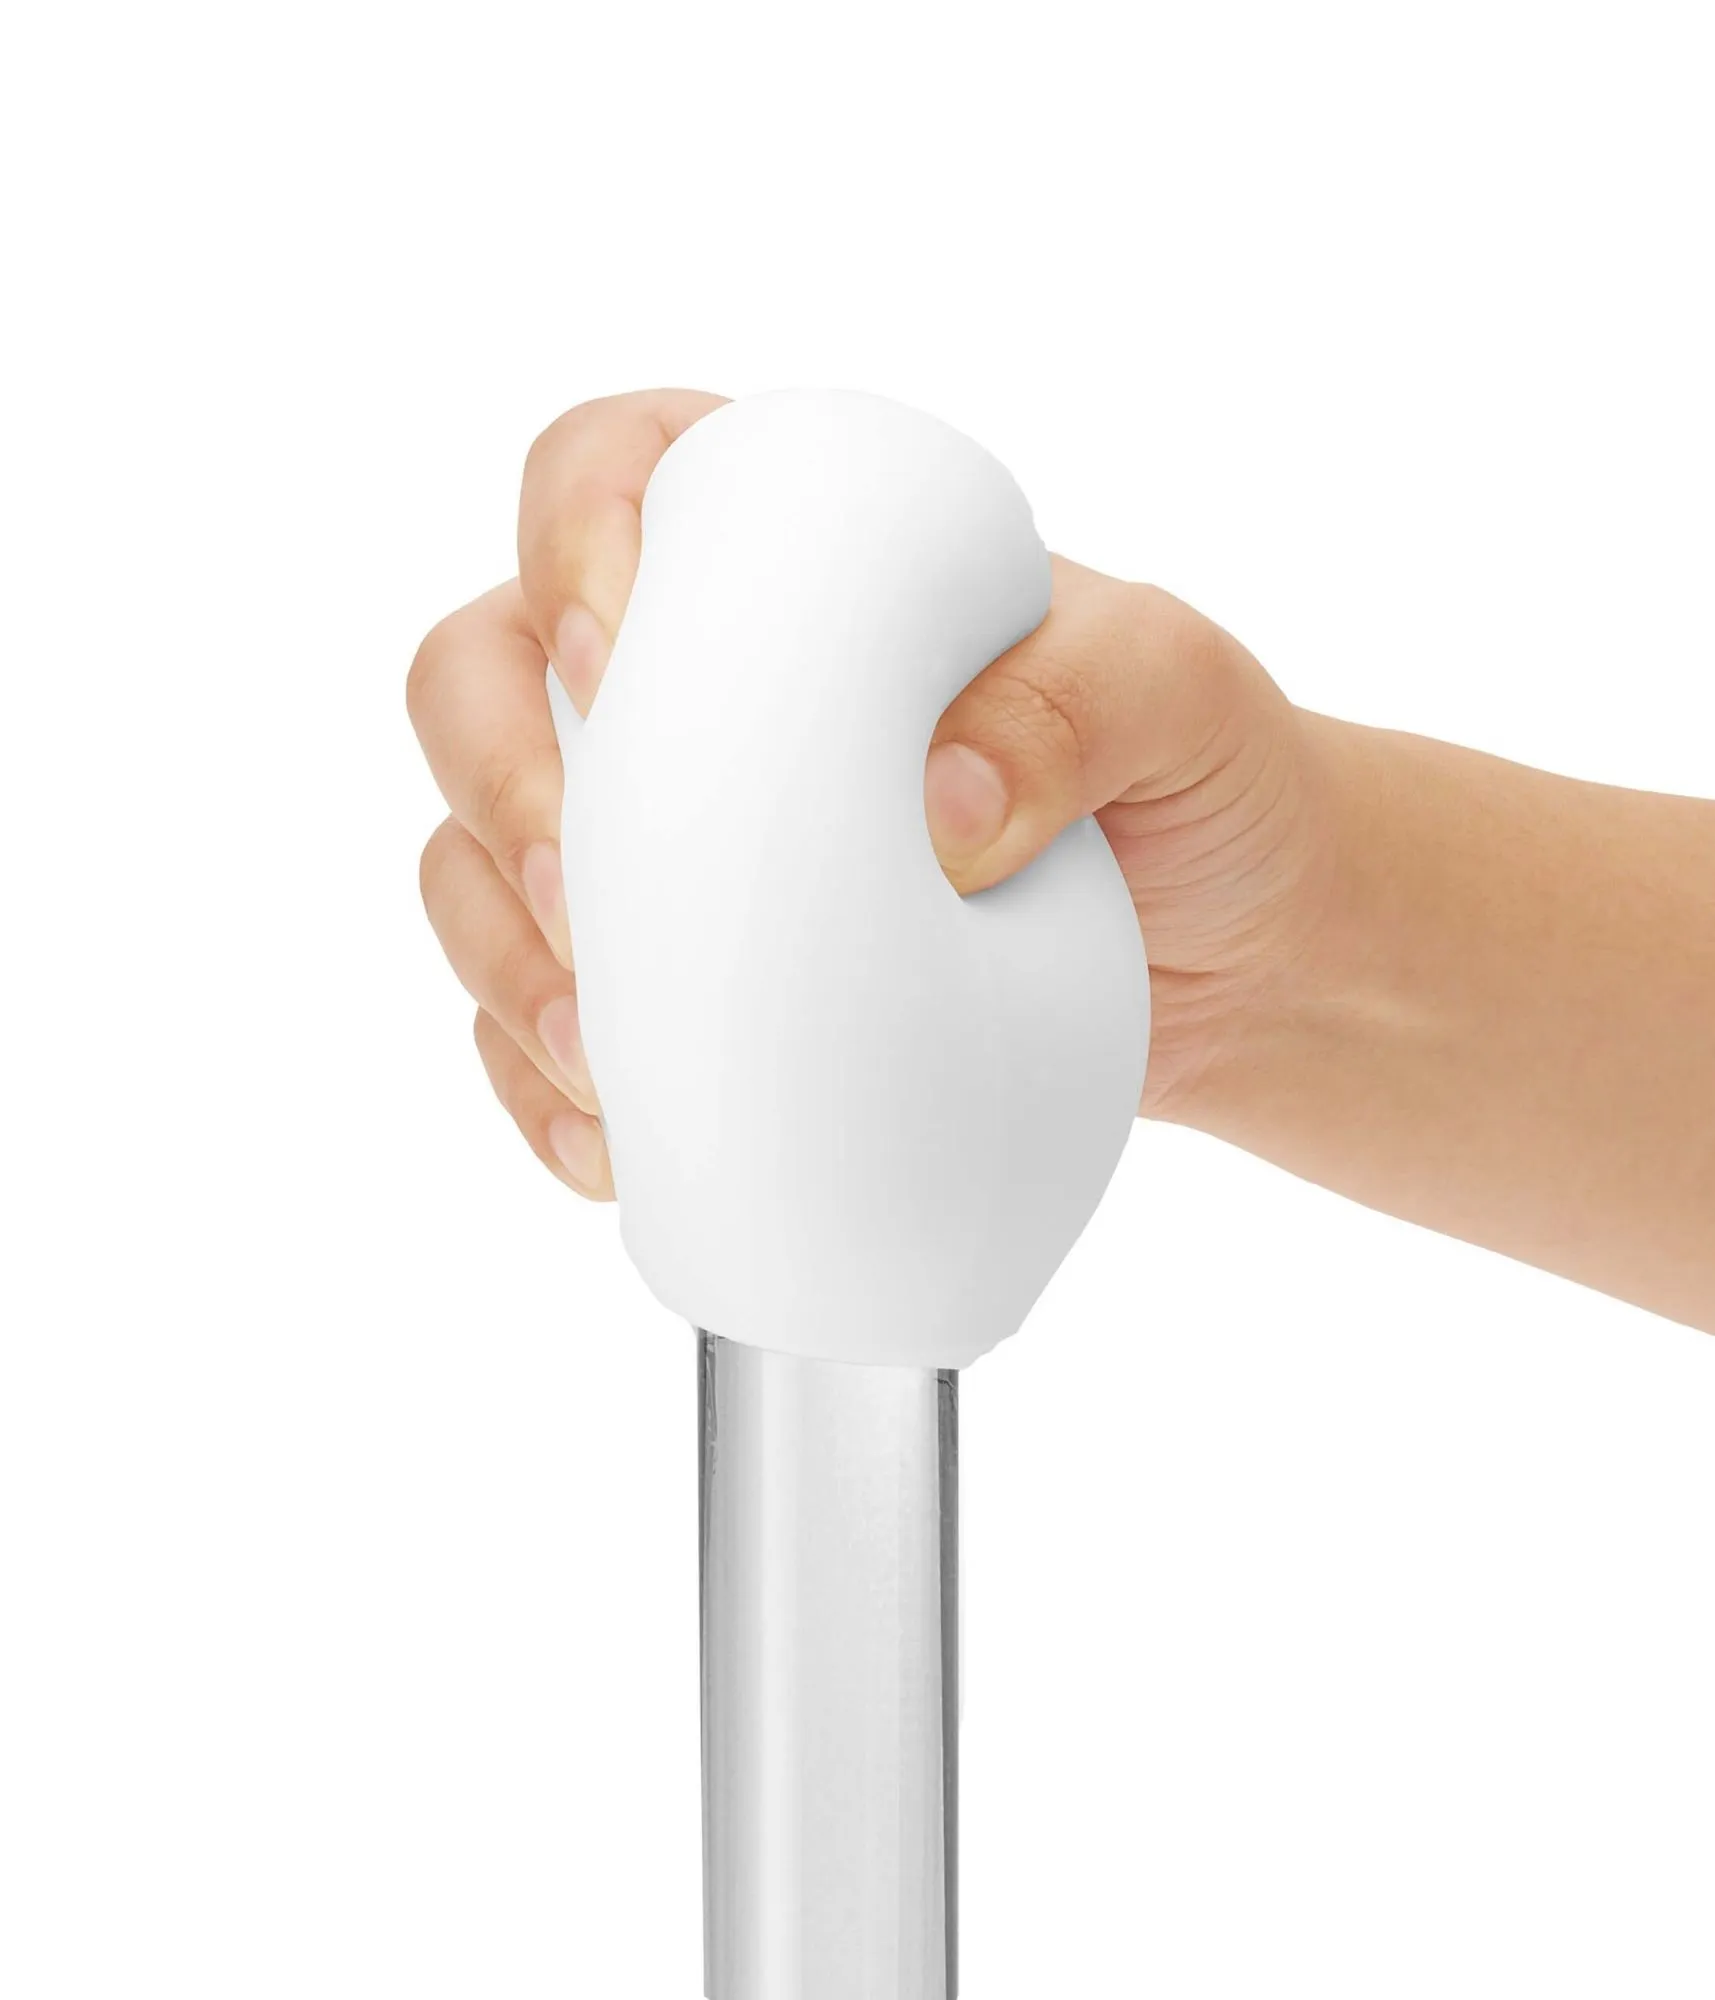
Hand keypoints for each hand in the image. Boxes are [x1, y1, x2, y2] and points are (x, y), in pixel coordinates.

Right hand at [408, 388, 1335, 1195]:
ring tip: (596, 1052)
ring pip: (478, 858)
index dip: (563, 543)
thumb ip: (1079, 699)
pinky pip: (536, 1017)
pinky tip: (606, 1141)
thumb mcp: (1181, 696)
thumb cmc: (1204, 785)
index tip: (612, 662)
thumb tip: (932, 802)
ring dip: (499, 953)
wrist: (1237, 962)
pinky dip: (539, 1080)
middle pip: (479, 677)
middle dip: (494, 784)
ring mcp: (670, 841)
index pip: (603, 475)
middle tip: (582, 897)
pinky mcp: (682, 981)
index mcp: (788, 552)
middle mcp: (693, 684)